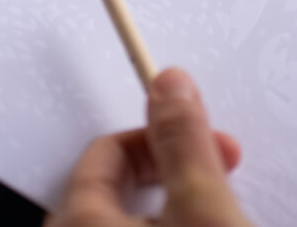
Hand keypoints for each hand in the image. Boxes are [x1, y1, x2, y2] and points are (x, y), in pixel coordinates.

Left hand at [45, 68, 250, 226]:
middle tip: (217, 176)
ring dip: (172, 206)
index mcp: (79, 224)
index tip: (196, 129)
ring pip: (127, 221)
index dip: (156, 134)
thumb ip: (184, 142)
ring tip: (217, 213)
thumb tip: (169, 84)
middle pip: (113, 186)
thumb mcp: (204, 211)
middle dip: (168, 171)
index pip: (105, 150)